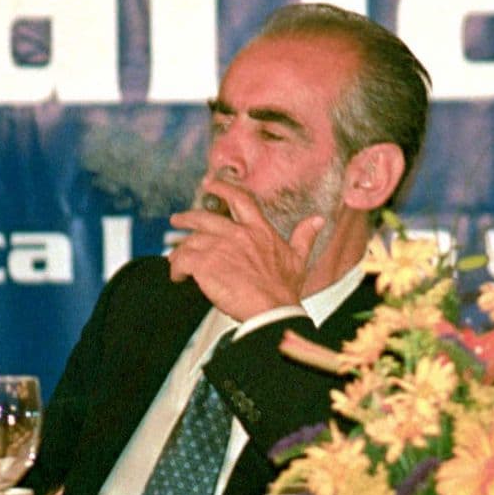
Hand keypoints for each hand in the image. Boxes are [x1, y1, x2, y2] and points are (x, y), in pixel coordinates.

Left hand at [167, 180, 324, 320]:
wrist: (272, 310)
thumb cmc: (284, 290)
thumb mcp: (299, 259)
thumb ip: (305, 236)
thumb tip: (318, 220)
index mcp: (259, 230)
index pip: (240, 200)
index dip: (223, 188)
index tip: (211, 183)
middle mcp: (237, 234)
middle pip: (204, 217)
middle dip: (188, 217)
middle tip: (177, 219)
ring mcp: (220, 248)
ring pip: (190, 241)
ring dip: (180, 251)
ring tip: (176, 261)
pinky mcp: (206, 264)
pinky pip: (182, 260)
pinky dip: (176, 268)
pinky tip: (178, 276)